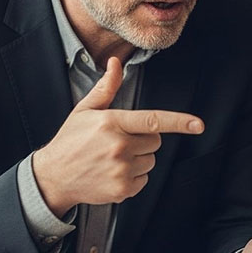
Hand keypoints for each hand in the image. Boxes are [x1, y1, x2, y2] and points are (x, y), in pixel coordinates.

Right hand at [32, 56, 204, 215]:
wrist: (53, 176)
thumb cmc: (71, 140)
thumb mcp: (85, 110)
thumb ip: (106, 88)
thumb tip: (115, 63)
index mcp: (112, 123)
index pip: (153, 120)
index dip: (179, 122)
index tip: (198, 125)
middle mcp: (118, 146)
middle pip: (156, 141)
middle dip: (144, 140)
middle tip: (120, 142)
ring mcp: (121, 169)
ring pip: (151, 160)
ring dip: (138, 159)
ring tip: (113, 158)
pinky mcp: (122, 189)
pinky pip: (143, 179)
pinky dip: (133, 177)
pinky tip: (112, 173)